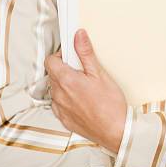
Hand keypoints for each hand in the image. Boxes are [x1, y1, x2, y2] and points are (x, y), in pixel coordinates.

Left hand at [44, 29, 127, 153]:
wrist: (115, 131)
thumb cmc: (110, 104)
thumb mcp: (99, 73)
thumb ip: (86, 53)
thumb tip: (78, 36)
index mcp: (66, 81)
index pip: (50, 61)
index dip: (60, 54)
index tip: (72, 54)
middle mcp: (59, 95)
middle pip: (53, 73)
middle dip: (64, 67)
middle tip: (82, 67)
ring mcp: (60, 109)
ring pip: (56, 88)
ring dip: (65, 82)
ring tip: (84, 83)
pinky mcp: (64, 119)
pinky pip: (59, 103)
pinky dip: (66, 97)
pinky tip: (81, 97)